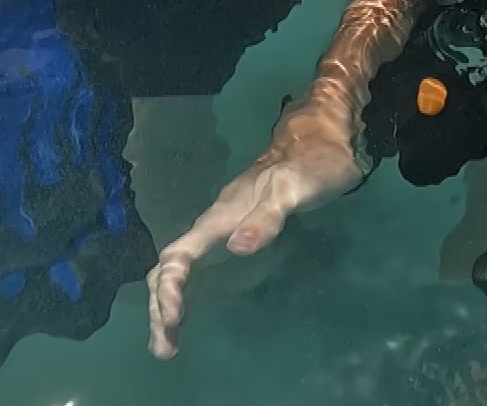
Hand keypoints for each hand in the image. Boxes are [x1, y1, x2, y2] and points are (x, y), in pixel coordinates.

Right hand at [146, 122, 363, 358]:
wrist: (325, 137)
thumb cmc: (312, 163)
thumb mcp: (295, 189)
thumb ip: (268, 216)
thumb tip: (235, 248)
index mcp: (222, 214)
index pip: (179, 254)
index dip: (170, 288)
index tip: (174, 322)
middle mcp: (217, 220)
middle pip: (171, 264)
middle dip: (161, 305)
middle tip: (165, 349)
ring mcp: (226, 224)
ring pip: (182, 264)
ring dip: (170, 301)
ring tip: (171, 341)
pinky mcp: (239, 227)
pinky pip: (199, 263)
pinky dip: (188, 290)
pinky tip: (194, 307)